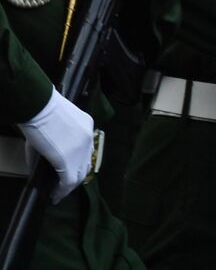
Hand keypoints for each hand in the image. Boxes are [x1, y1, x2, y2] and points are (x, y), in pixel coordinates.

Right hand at [20, 87, 94, 202]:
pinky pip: (68, 181)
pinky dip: (62, 191)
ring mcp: (81, 151)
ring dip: (69, 186)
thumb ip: (53, 145)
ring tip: (59, 194)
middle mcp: (88, 139)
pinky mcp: (70, 161)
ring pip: (79, 175)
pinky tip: (55, 196)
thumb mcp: (52, 126)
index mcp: (87, 127)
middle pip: (85, 163)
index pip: (85, 150)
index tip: (69, 172)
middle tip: (64, 186)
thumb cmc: (42, 112)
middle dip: (75, 177)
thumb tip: (42, 166)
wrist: (40, 106)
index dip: (77, 163)